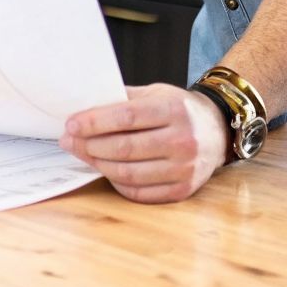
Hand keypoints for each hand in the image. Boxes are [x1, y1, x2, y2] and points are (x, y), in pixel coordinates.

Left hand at [60, 83, 226, 203]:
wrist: (218, 131)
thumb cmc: (180, 110)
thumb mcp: (157, 94)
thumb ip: (124, 99)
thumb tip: (84, 107)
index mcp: (174, 110)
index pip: (127, 117)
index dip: (94, 122)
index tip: (71, 124)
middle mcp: (182, 140)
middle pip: (124, 147)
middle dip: (89, 145)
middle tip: (69, 141)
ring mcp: (184, 168)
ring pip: (129, 173)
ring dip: (99, 165)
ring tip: (84, 155)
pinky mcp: (183, 190)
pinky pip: (140, 193)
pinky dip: (117, 183)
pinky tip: (106, 171)